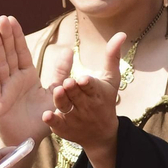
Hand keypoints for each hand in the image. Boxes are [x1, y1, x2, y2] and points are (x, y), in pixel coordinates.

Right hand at [0, 16, 53, 146]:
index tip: (12, 19)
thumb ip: (60, 73)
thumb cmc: (40, 119)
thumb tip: (69, 51)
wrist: (30, 142)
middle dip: (5, 36)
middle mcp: (13, 80)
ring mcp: (3, 90)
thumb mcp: (55, 93)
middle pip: (8, 53)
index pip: (21, 51)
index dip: (16, 36)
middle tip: (1, 18)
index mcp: (27, 76)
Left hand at [43, 32, 125, 166]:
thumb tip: (121, 33)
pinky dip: (53, 121)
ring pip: (66, 108)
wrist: (102, 133)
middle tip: (67, 82)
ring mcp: (75, 118)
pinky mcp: (64, 128)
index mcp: (97, 93)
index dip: (88, 84)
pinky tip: (46, 115)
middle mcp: (86, 106)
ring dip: (62, 101)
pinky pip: (57, 124)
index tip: (83, 79)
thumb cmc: (105, 100)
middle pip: (77, 96)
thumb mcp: (111, 79)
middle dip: (73, 90)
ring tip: (58, 92)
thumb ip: (112, 57)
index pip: (92, 87)